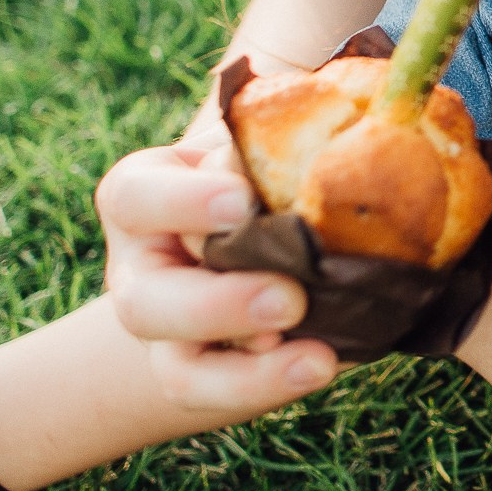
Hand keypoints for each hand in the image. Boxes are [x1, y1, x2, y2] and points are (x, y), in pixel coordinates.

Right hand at [95, 128, 338, 412]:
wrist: (237, 244)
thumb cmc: (256, 172)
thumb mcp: (254, 142)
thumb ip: (275, 130)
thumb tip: (355, 96)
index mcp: (146, 195)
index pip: (136, 196)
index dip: (184, 202)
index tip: (242, 198)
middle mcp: (142, 267)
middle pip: (145, 300)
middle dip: (215, 303)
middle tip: (287, 296)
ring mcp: (163, 332)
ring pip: (175, 363)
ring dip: (245, 362)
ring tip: (310, 343)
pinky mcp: (196, 374)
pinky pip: (217, 394)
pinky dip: (268, 385)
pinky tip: (324, 365)